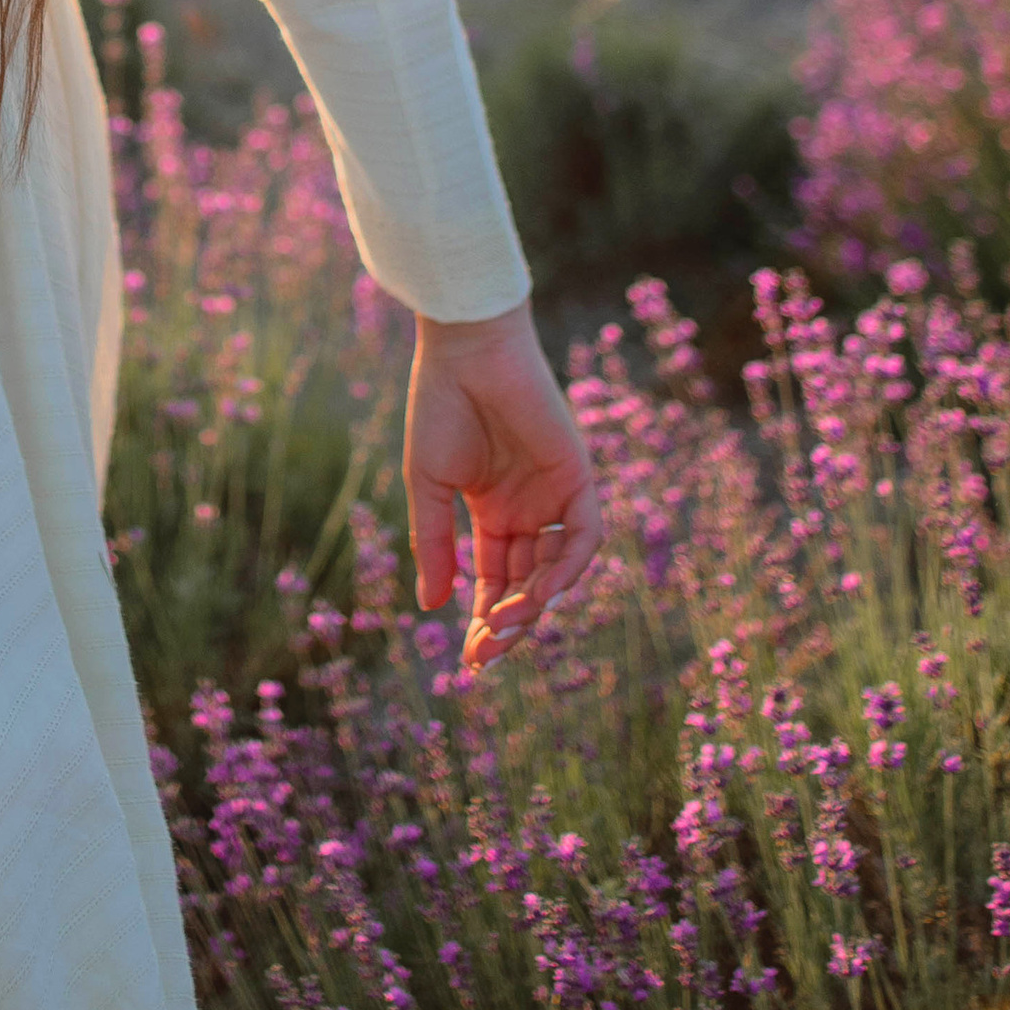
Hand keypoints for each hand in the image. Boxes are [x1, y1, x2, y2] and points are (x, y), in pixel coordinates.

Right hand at [403, 299, 601, 676]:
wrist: (465, 349)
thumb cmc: (439, 407)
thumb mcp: (428, 487)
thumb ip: (433, 545)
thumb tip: (431, 606)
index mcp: (491, 512)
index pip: (495, 581)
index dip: (485, 621)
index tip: (469, 661)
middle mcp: (527, 509)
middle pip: (527, 583)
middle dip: (509, 624)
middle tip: (486, 655)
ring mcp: (554, 494)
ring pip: (556, 568)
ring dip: (535, 603)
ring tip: (504, 625)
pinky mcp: (577, 476)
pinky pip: (582, 535)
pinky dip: (566, 568)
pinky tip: (538, 593)